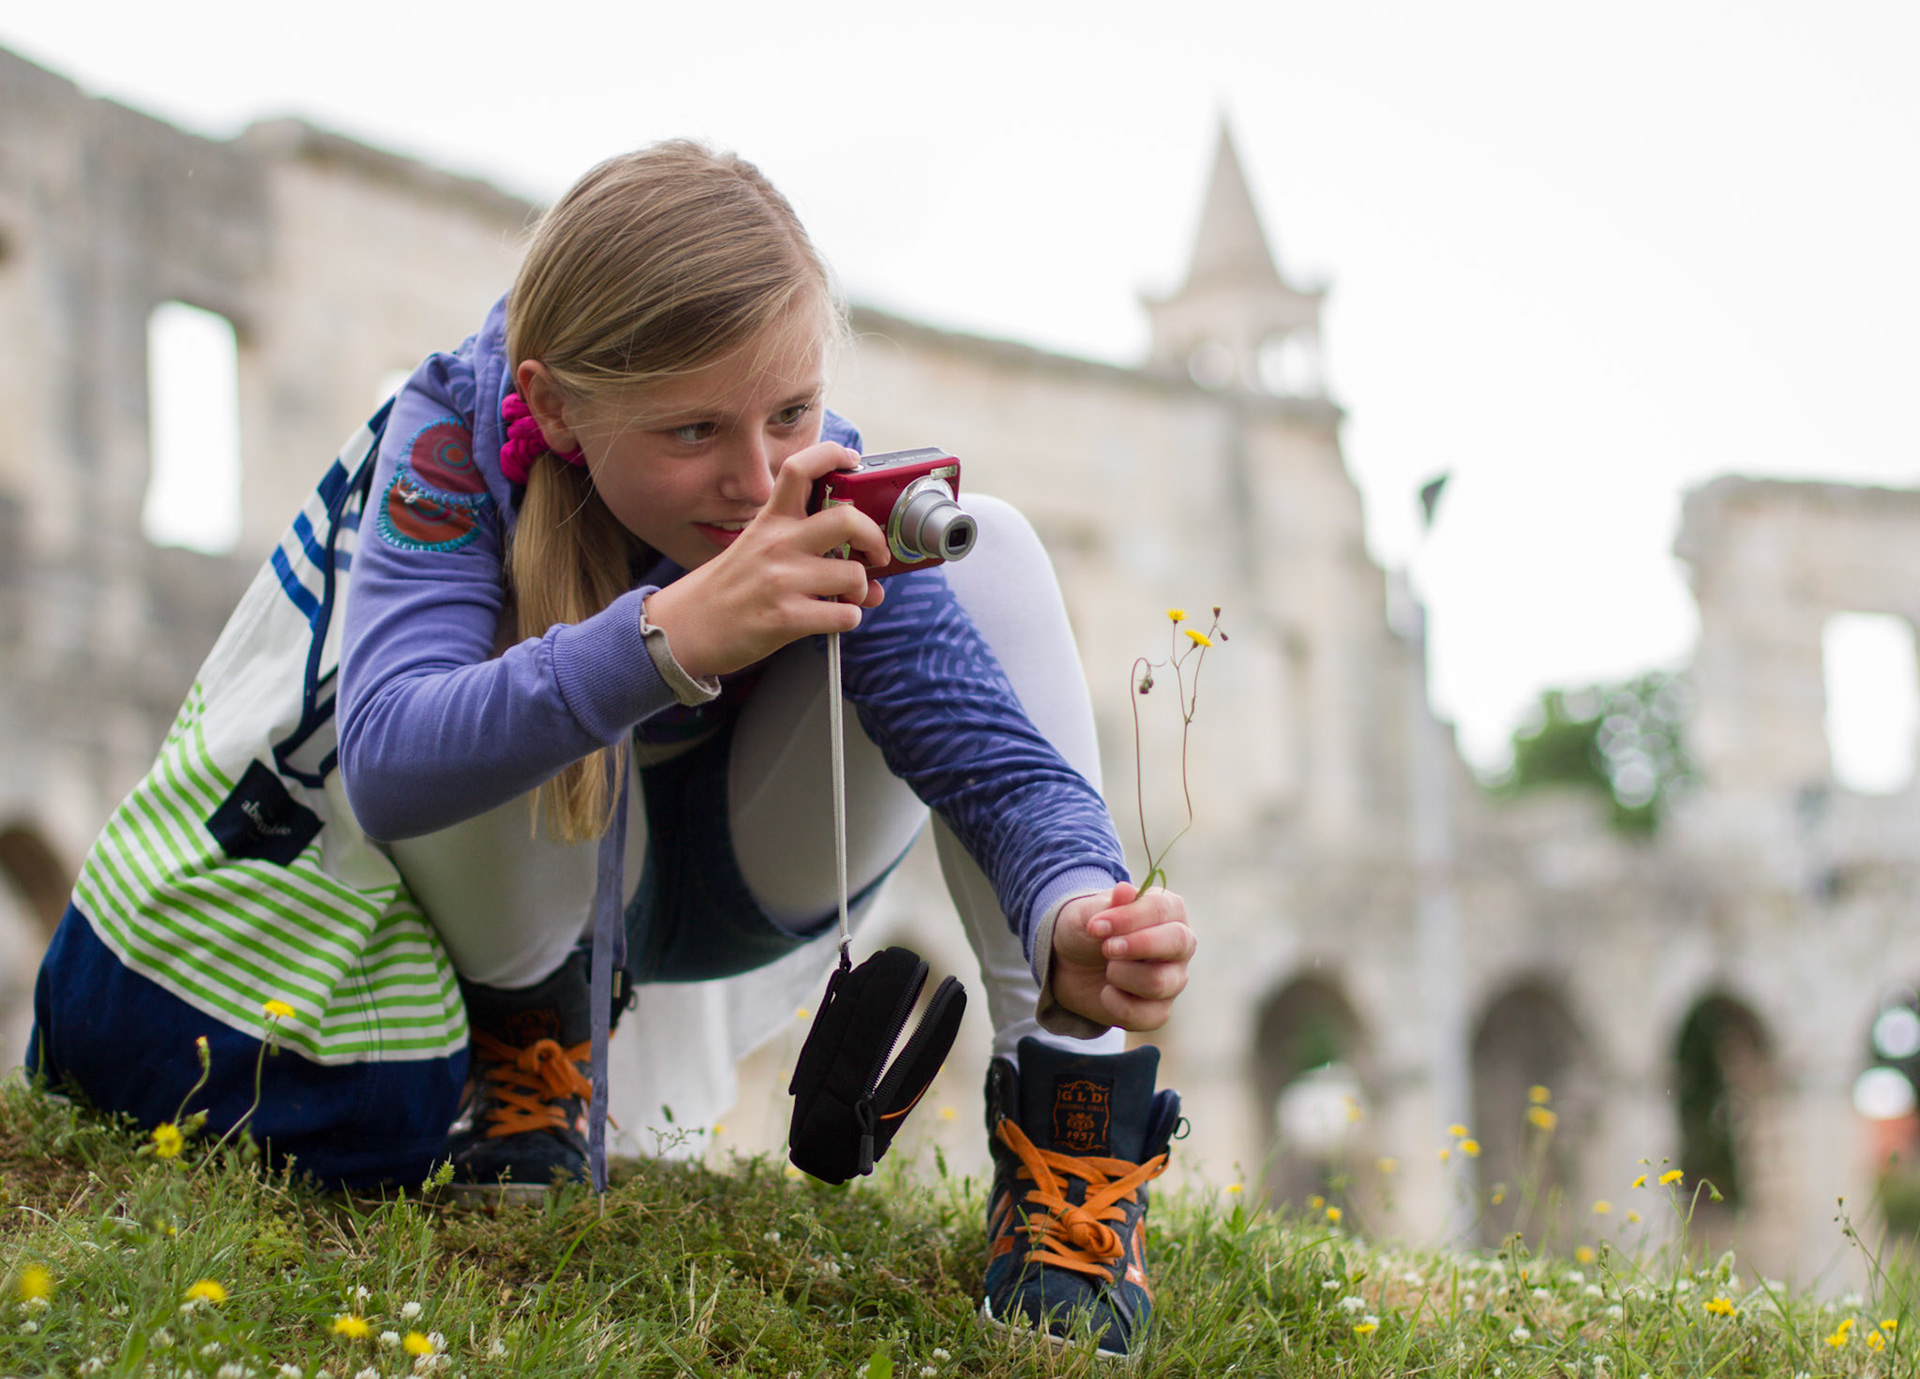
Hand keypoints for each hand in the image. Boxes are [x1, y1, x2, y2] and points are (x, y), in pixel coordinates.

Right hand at [641, 442, 890, 678]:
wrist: (683, 628)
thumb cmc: (727, 589)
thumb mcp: (756, 549)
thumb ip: (805, 549)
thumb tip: (864, 568)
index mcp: (770, 521)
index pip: (800, 469)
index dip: (832, 455)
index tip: (852, 460)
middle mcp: (778, 544)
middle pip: (846, 519)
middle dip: (874, 537)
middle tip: (877, 554)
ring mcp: (782, 581)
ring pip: (854, 575)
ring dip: (863, 590)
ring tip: (849, 597)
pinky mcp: (785, 618)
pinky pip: (844, 615)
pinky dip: (849, 619)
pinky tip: (834, 618)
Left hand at [1048, 882, 1195, 1030]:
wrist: (1068, 963)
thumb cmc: (1088, 930)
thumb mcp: (1088, 912)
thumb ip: (1108, 905)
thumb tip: (1124, 890)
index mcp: (1169, 910)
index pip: (1162, 909)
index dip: (1128, 918)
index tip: (1096, 926)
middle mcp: (1179, 945)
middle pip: (1178, 943)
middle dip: (1136, 946)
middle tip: (1105, 948)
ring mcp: (1173, 979)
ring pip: (1159, 982)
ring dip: (1120, 975)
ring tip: (1107, 968)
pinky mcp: (1159, 1011)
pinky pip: (1147, 1015)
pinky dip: (1116, 1004)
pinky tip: (1107, 992)